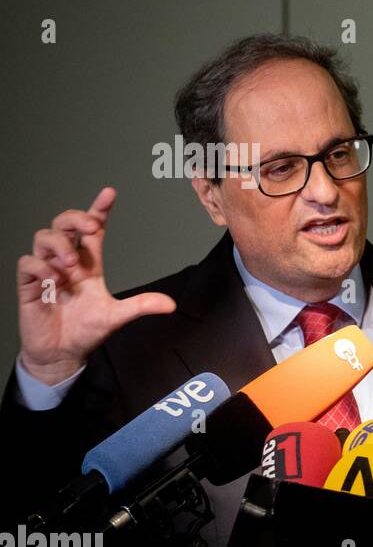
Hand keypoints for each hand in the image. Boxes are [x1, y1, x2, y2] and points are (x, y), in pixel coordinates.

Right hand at [16, 187, 175, 384]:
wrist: (62, 353)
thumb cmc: (86, 330)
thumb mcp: (116, 316)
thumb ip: (140, 306)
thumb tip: (171, 304)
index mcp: (89, 264)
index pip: (92, 229)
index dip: (98, 210)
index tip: (109, 193)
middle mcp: (67, 262)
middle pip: (64, 223)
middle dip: (76, 217)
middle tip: (90, 227)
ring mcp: (46, 271)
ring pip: (43, 237)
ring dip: (59, 245)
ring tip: (71, 265)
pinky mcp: (29, 285)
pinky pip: (28, 262)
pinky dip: (41, 267)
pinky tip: (54, 280)